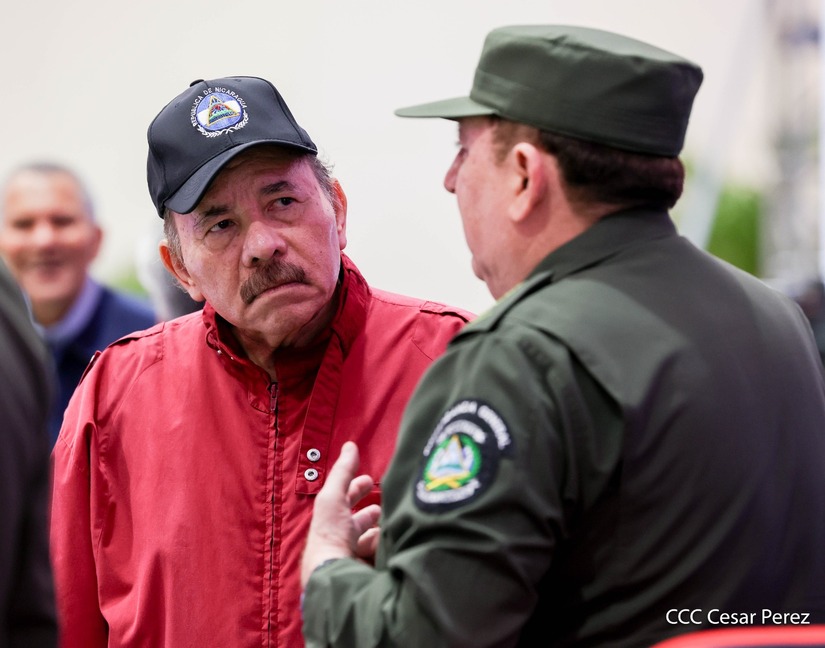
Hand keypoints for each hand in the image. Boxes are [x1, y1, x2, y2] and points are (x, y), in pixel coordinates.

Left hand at [301, 441, 381, 588]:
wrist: (334, 573)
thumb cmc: (330, 533)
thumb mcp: (334, 496)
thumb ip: (343, 471)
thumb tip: (350, 445)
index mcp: (331, 522)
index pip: (345, 501)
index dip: (357, 488)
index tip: (370, 480)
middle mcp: (340, 539)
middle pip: (358, 522)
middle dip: (371, 512)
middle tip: (384, 505)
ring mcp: (353, 556)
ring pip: (371, 540)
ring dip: (381, 531)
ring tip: (394, 523)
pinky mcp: (367, 570)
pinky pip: (381, 556)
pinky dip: (387, 548)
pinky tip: (394, 543)